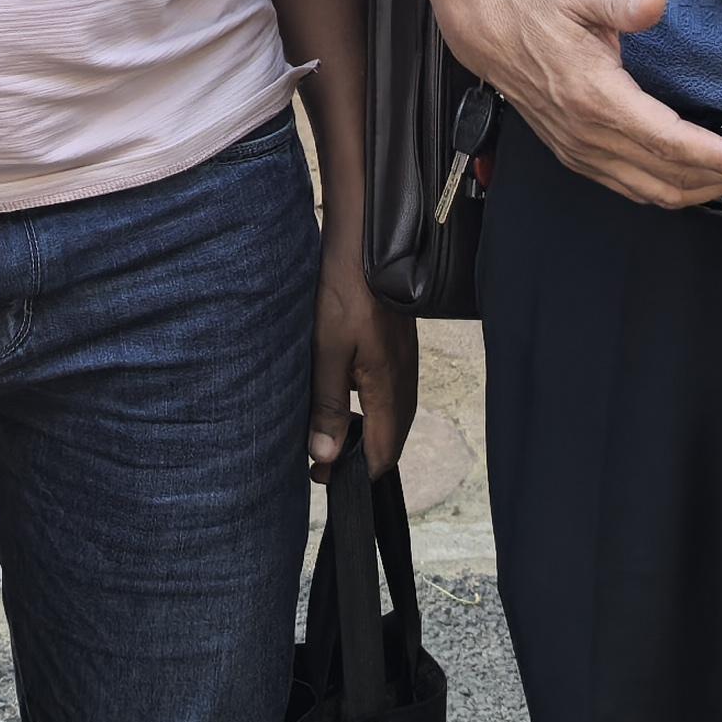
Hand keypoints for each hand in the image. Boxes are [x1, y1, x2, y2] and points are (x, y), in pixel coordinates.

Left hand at [308, 251, 416, 480]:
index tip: (322, 478)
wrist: (367, 243)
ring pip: (388, 416)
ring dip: (362, 432)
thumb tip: (325, 457)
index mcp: (389, 391)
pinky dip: (367, 408)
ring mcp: (403, 365)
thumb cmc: (344, 294)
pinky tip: (343, 396)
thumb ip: (328, 405)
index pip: (381, 455)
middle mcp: (403, 383)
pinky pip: (387, 393)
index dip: (354, 475)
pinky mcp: (397, 349)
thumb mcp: (327, 352)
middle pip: (388, 440)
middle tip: (318, 459)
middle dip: (357, 458)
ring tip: (326, 431)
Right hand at [452, 0, 721, 209]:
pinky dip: (676, 188)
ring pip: (657, 192)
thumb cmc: (534, 5)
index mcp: (596, 99)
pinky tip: (700, 174)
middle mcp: (590, 137)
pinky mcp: (579, 156)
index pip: (672, 142)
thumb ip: (620, 1)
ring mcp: (583, 152)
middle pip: (674, 175)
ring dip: (707, 187)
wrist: (484, 26)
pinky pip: (636, 189)